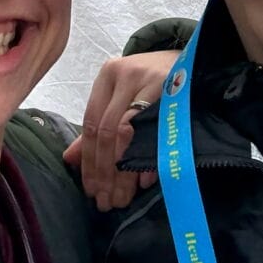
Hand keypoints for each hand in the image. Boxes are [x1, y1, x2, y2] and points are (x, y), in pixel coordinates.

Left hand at [61, 50, 176, 210]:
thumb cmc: (153, 82)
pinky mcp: (174, 90)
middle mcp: (126, 75)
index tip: (91, 189)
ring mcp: (150, 81)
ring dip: (123, 171)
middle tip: (106, 201)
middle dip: (104, 172)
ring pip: (127, 132)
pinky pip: (155, 131)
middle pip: (107, 131)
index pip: (91, 124)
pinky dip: (148, 158)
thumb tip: (70, 160)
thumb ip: (97, 126)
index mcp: (108, 76)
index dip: (89, 160)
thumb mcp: (123, 95)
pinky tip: (144, 180)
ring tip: (122, 197)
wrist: (192, 62)